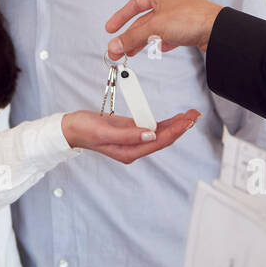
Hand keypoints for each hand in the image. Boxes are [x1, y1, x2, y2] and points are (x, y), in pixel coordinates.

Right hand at [61, 109, 200, 163]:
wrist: (71, 128)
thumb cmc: (83, 130)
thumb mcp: (104, 131)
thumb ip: (128, 135)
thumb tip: (150, 135)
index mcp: (129, 151)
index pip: (158, 141)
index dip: (175, 131)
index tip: (187, 121)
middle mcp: (134, 148)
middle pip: (163, 138)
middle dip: (180, 127)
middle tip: (194, 115)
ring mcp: (133, 140)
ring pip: (159, 133)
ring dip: (175, 125)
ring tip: (189, 115)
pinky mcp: (131, 131)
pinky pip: (151, 127)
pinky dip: (163, 122)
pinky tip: (173, 119)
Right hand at [104, 0, 222, 59]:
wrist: (218, 31)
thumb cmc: (192, 18)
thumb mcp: (155, 27)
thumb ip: (132, 37)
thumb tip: (114, 45)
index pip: (135, 4)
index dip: (120, 17)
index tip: (110, 29)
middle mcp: (171, 2)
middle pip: (144, 20)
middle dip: (131, 35)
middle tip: (118, 48)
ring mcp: (180, 16)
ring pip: (156, 29)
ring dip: (143, 41)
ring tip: (132, 52)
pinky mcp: (188, 28)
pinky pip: (169, 36)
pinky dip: (161, 42)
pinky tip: (158, 48)